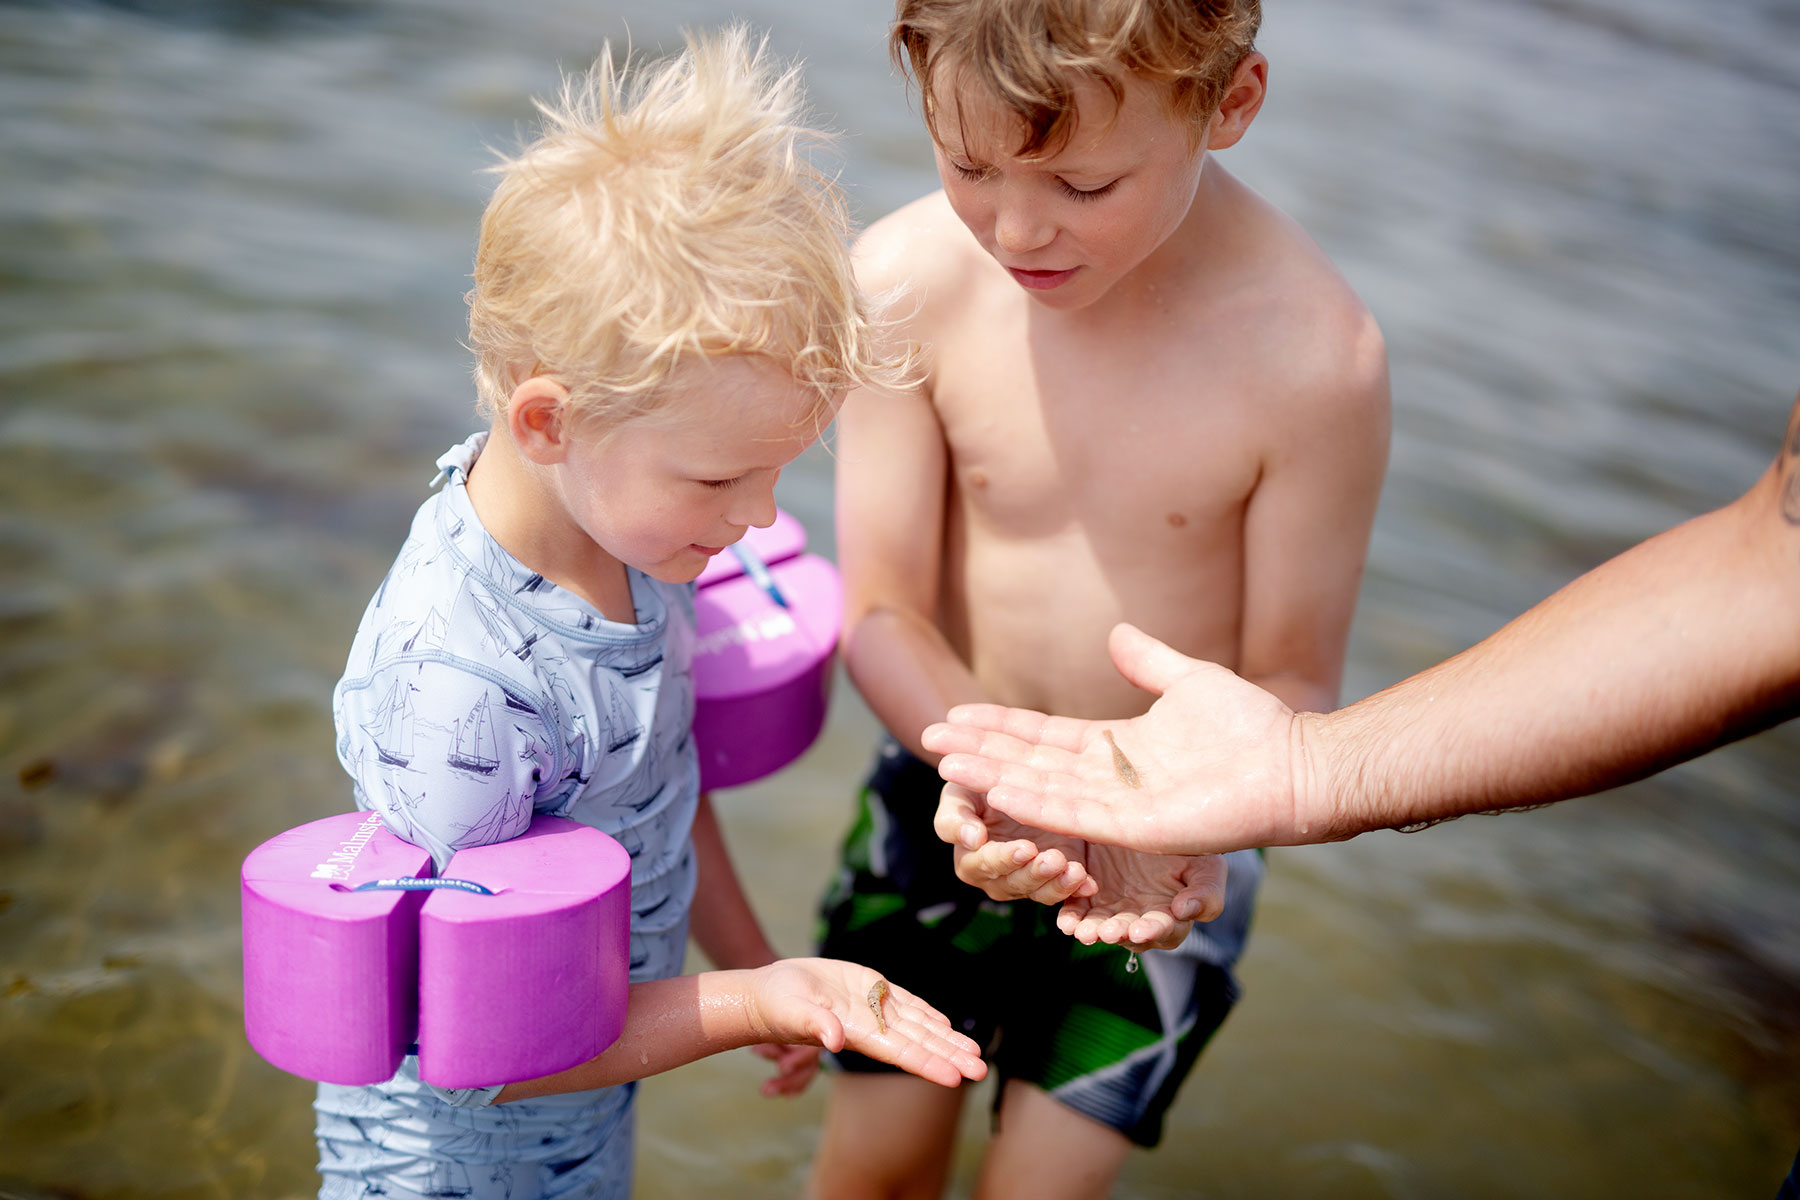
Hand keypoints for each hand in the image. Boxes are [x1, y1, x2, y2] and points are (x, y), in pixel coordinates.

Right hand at [748, 959, 986, 1088]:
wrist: (769, 992)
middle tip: (981, 1069)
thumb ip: (815, 1024)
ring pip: (920, 1026)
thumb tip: (834, 1040)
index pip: (901, 1052)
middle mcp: (872, 1025)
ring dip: (947, 1040)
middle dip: (950, 1056)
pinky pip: (906, 1003)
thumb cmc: (777, 1005)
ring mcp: (874, 1008)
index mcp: (858, 1033)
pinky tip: (946, 1025)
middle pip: (920, 1043)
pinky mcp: (870, 988)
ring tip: (975, 1053)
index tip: (955, 1076)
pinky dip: (927, 1015)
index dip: (929, 1063)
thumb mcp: (794, 1011)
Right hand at [922, 623, 1307, 855]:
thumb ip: (1148, 661)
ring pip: (1041, 791)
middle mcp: (1107, 780)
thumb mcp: (1189, 681)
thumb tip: (1117, 633)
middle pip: (1028, 763)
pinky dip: (1037, 803)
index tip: (953, 715)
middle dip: (978, 752)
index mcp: (1114, 748)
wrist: (1295, 765)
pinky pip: (1078, 815)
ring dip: (994, 779)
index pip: (1040, 736)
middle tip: (928, 741)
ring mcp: (1119, 808)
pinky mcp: (1138, 828)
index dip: (997, 726)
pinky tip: (1000, 788)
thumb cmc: (1252, 728)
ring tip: (949, 766)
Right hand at [934, 781, 1096, 904]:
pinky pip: (1066, 892)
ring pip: (1042, 892)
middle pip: (1015, 883)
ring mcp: (1028, 880)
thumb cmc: (976, 784)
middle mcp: (999, 877)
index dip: (1003, 859)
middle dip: (1036, 873)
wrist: (1011, 782)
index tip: (1025, 848)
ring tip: (1076, 871)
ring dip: (1059, 884)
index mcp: (971, 860)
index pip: (983, 865)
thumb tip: (972, 839)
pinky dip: (1078, 889)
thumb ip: (954, 817)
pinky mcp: (1055, 878)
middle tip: (1055, 860)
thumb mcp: (959, 793)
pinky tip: (1090, 883)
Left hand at [1057, 846, 1227, 949]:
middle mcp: (1139, 917)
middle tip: (1108, 931)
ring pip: (1100, 926)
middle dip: (1117, 932)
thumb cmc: (1190, 846)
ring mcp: (1112, 909)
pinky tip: (1067, 920)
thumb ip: (1205, 893)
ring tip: (1083, 930)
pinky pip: (1077, 910)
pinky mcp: (1087, 895)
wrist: (1154, 819)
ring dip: (1091, 930)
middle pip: (1128, 933)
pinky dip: (1071, 916)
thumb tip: (1185, 911)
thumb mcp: (1206, 864)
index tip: (1142, 930)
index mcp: (1170, 915)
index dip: (1154, 931)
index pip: (1165, 930)